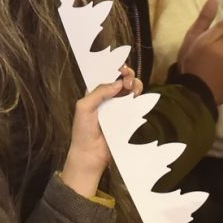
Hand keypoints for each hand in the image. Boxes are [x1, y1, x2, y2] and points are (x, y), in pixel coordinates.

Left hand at [60, 67, 138, 197]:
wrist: (91, 155)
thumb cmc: (83, 131)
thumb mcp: (84, 107)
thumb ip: (99, 92)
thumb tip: (117, 83)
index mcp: (95, 93)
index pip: (107, 76)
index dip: (115, 69)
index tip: (121, 68)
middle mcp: (108, 98)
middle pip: (122, 80)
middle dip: (127, 75)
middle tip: (127, 81)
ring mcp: (119, 108)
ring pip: (131, 90)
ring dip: (135, 84)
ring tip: (132, 89)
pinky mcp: (128, 118)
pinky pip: (136, 104)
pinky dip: (139, 98)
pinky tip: (136, 97)